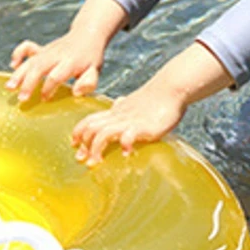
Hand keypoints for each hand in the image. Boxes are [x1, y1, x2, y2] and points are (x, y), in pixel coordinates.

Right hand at [6, 0, 126, 101]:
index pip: (56, 75)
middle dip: (29, 83)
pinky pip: (28, 48)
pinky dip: (19, 54)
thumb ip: (89, 82)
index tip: (45, 99)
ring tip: (9, 87)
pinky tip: (13, 65)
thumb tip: (76, 92)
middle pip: (40, 67)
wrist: (88, 34)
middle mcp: (57, 55)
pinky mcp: (42, 49)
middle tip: (21, 99)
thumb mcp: (95, 70)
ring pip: (31, 61)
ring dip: (19, 74)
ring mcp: (48, 51)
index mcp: (71, 62)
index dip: (48, 88)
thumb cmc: (91, 58)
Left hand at [70, 41, 231, 166]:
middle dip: (84, 145)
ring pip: (103, 133)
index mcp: (117, 112)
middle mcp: (120, 116)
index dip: (78, 133)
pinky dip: (123, 145)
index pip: (90, 120)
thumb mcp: (136, 101)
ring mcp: (131, 121)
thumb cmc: (158, 95)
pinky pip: (128, 136)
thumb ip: (124, 105)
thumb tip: (117, 103)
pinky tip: (126, 153)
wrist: (174, 86)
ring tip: (97, 162)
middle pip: (92, 128)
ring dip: (96, 149)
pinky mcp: (144, 126)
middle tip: (83, 160)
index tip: (75, 146)